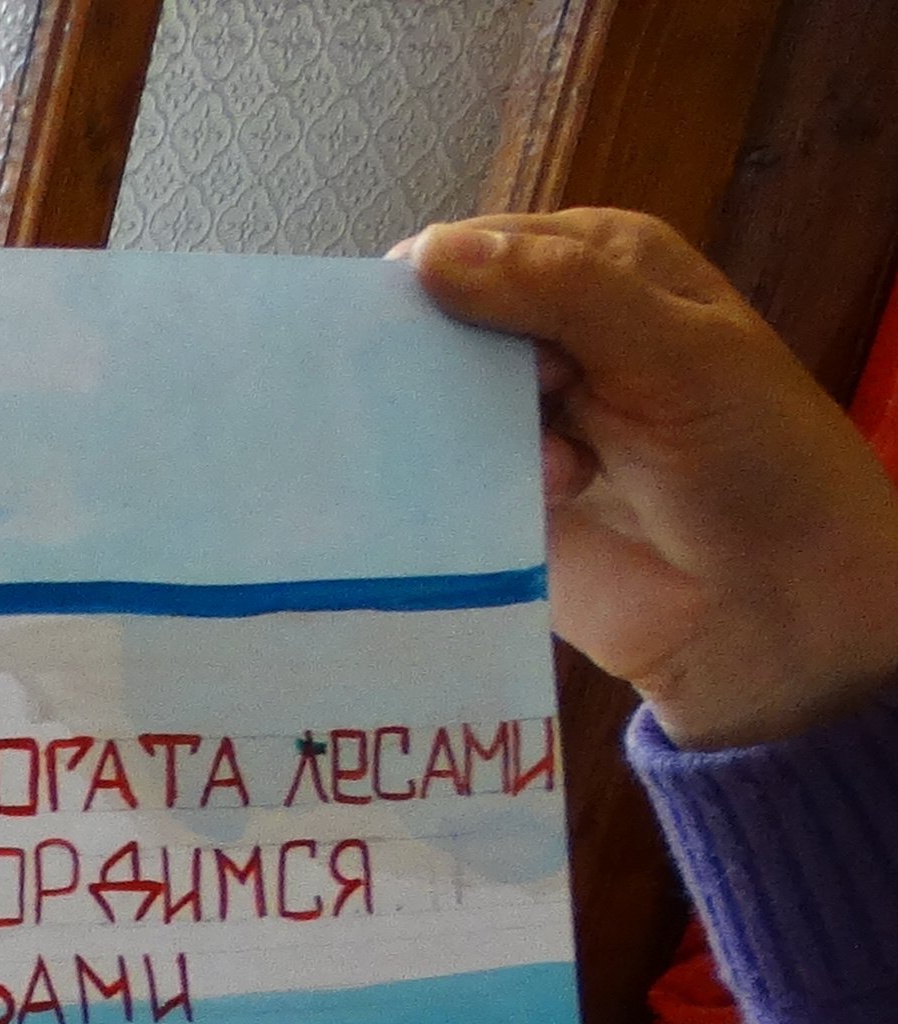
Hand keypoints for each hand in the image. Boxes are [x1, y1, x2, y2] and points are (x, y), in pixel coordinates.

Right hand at [412, 211, 897, 749]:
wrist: (771, 602)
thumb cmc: (754, 455)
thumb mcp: (672, 348)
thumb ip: (559, 292)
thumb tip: (424, 254)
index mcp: (599, 269)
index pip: (481, 249)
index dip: (447, 281)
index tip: (453, 329)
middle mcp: (552, 337)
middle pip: (441, 328)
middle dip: (448, 366)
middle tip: (518, 401)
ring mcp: (521, 422)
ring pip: (432, 407)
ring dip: (467, 435)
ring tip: (560, 467)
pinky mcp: (496, 501)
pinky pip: (437, 483)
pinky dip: (466, 491)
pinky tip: (552, 500)